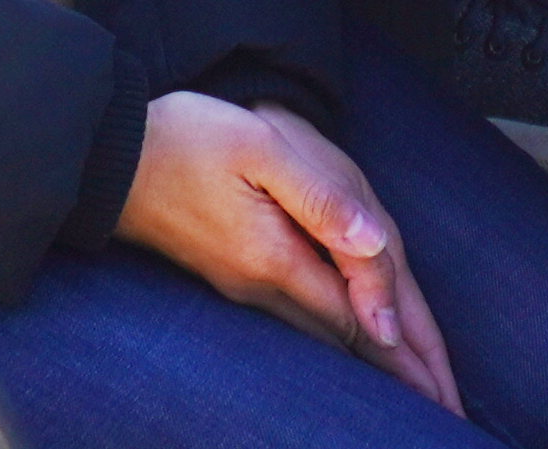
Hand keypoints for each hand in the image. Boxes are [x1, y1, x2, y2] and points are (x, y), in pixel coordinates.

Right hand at [114, 92, 461, 412]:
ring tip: (408, 383)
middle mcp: (260, 285)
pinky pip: (297, 316)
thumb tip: (373, 242)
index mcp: (277, 258)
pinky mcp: (228, 272)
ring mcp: (241, 283)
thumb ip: (322, 198)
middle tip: (442, 407)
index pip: (359, 315)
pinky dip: (336, 332)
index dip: (407, 350)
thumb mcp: (260, 149)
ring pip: (321, 332)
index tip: (442, 393)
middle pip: (344, 338)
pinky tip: (345, 336)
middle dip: (397, 371)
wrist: (105, 155)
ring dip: (369, 359)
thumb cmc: (184, 139)